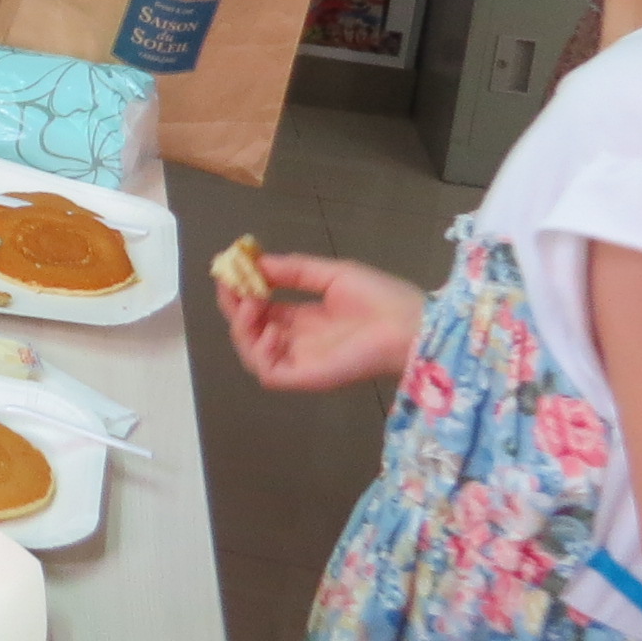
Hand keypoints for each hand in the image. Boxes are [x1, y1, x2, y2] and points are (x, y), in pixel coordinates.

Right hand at [217, 251, 427, 392]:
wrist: (412, 325)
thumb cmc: (381, 298)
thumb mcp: (332, 274)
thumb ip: (294, 271)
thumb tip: (256, 263)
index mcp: (306, 320)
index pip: (262, 310)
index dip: (242, 292)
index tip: (230, 271)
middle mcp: (300, 343)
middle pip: (251, 332)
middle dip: (235, 307)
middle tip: (232, 285)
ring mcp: (303, 362)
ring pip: (254, 355)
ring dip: (242, 329)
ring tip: (251, 304)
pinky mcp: (309, 377)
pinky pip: (271, 374)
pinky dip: (259, 353)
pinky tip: (267, 331)